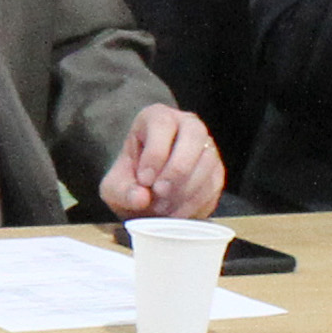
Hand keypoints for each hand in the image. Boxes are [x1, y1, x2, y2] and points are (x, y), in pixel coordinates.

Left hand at [97, 105, 227, 221]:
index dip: (155, 153)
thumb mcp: (115, 187)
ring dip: (186, 188)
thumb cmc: (130, 180)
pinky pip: (214, 183)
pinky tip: (178, 214)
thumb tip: (141, 198)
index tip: (144, 180)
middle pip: (194, 135)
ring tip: (164, 208)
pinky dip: (197, 202)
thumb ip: (123, 191)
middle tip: (160, 192)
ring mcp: (206, 147)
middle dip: (177, 167)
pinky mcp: (216, 170)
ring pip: (208, 161)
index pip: (162, 125)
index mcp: (157, 118)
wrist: (146, 194)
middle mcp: (187, 125)